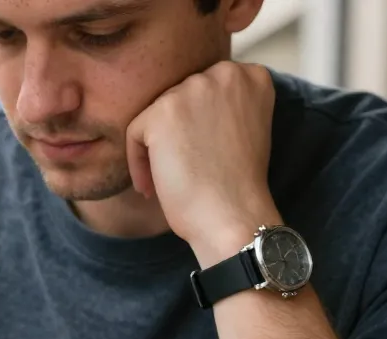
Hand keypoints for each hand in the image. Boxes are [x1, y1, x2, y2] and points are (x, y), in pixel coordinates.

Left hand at [126, 61, 277, 259]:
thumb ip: (223, 107)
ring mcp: (193, 89)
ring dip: (155, 149)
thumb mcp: (244, 130)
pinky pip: (135, 133)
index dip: (197, 127)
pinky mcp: (163, 112)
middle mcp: (225, 73)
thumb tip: (186, 108)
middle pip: (179, 98)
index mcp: (251, 76)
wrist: (233, 216)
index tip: (200, 156)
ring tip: (168, 181)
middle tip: (182, 171)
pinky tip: (152, 188)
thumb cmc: (237, 187)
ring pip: (156, 115)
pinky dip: (138, 163)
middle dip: (174, 136)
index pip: (205, 91)